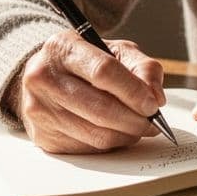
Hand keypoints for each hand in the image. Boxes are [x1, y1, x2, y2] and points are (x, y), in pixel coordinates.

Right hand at [7, 31, 165, 153]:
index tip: (153, 104)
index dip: (133, 91)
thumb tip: (156, 98)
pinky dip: (110, 144)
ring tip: (138, 127)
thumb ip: (143, 68)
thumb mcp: (116, 52)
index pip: (103, 71)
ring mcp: (40, 109)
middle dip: (134, 120)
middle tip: (152, 123)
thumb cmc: (86, 63)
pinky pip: (87, 148)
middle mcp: (43, 78)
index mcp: (62, 48)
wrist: (47, 77)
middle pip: (100, 108)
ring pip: (96, 134)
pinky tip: (115, 132)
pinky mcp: (43, 136)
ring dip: (126, 135)